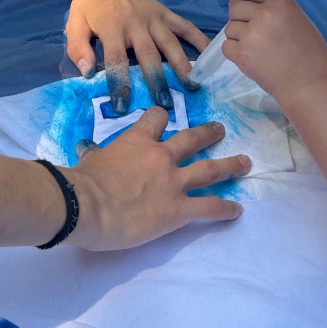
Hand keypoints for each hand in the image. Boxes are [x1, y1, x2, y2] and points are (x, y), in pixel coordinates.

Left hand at [67, 0, 206, 112]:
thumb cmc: (89, 3)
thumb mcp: (74, 23)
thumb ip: (78, 48)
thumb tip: (87, 73)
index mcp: (112, 29)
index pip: (116, 61)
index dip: (120, 84)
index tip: (123, 106)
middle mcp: (136, 24)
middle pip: (149, 55)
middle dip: (158, 80)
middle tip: (166, 104)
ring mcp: (154, 18)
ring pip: (170, 43)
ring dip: (182, 65)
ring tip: (192, 86)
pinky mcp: (165, 12)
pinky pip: (185, 26)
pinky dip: (199, 39)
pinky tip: (210, 54)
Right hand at [67, 109, 248, 250]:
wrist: (85, 205)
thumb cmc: (82, 182)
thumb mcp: (89, 160)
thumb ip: (96, 156)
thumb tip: (88, 152)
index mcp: (137, 142)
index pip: (155, 120)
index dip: (161, 117)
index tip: (165, 118)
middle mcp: (161, 156)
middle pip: (192, 139)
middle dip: (208, 133)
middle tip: (221, 129)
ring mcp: (174, 182)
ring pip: (210, 169)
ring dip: (230, 165)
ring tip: (245, 162)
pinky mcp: (179, 209)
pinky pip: (209, 207)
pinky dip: (225, 208)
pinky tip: (237, 210)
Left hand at [223, 0, 326, 103]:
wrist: (308, 83)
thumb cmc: (310, 53)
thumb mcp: (299, 19)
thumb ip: (277, 9)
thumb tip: (254, 5)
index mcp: (280, 3)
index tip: (241, 3)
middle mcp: (263, 15)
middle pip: (235, 7)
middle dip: (239, 17)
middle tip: (249, 30)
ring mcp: (250, 34)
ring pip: (230, 28)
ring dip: (238, 36)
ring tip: (255, 47)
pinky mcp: (241, 54)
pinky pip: (226, 46)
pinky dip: (234, 51)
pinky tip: (249, 56)